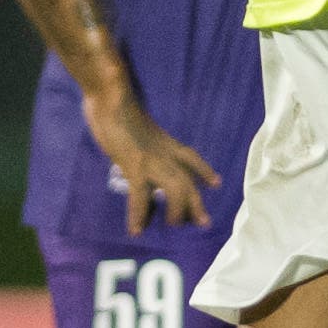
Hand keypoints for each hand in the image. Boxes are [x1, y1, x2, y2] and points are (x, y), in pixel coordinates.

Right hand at [83, 86, 220, 233]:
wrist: (112, 98)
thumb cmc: (119, 108)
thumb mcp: (138, 126)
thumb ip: (143, 140)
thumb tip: (135, 152)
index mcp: (166, 141)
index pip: (191, 157)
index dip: (204, 171)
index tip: (216, 184)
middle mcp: (165, 152)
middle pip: (188, 180)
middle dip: (196, 203)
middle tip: (203, 222)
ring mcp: (152, 160)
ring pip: (175, 190)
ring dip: (176, 211)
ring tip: (172, 225)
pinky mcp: (135, 165)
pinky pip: (141, 196)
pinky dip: (139, 215)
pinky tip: (136, 230)